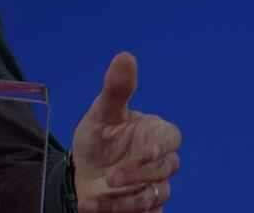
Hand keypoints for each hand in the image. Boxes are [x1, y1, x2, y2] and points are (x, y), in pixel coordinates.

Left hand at [70, 52, 181, 211]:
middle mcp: (159, 161)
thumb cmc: (97, 140)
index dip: (161, 145)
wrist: (81, 175)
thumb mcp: (101, 113)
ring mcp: (155, 186)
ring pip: (155, 195)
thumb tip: (125, 56)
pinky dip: (120, 212)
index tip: (146, 151)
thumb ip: (116, 89)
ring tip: (99, 195)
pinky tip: (94, 207)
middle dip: (138, 176)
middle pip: (165, 170)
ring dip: (127, 200)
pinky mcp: (147, 208)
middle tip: (111, 178)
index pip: (172, 137)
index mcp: (154, 133)